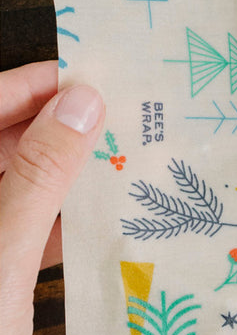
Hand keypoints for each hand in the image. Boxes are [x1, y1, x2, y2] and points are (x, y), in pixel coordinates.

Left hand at [0, 62, 103, 334]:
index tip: (94, 75)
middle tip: (124, 113)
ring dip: (66, 170)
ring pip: (16, 183)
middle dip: (59, 125)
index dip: (32, 85)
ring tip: (125, 156)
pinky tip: (100, 214)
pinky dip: (59, 216)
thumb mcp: (1, 260)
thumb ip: (38, 176)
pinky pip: (23, 226)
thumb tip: (81, 100)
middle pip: (1, 142)